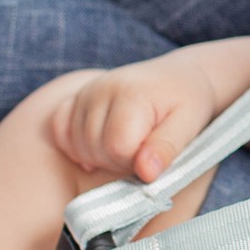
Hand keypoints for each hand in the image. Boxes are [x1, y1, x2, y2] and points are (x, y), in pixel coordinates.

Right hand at [46, 52, 216, 182]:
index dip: (136, 163)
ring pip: (78, 145)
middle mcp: (102, 88)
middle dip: (120, 161)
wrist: (181, 76)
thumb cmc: (188, 102)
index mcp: (132, 94)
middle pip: (95, 149)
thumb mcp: (188, 125)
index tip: (154, 155)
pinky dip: (77, 145)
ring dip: (101, 156)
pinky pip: (60, 130)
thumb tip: (145, 174)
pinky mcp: (77, 97)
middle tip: (144, 151)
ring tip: (129, 145)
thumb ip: (166, 148)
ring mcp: (86, 91)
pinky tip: (100, 146)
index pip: (118, 148)